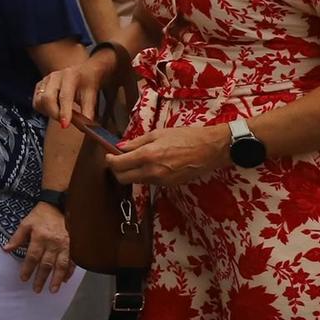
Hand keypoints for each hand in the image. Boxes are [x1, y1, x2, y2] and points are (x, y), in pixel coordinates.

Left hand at [3, 201, 73, 292]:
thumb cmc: (39, 216)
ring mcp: (65, 245)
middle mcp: (53, 242)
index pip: (32, 256)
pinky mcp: (73, 245)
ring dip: (57, 279)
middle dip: (41, 278)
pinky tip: (65, 280)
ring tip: (53, 290)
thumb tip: (6, 249)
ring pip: (61, 265)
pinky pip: (72, 261)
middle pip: (46, 263)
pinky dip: (69, 272)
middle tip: (37, 290)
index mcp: (39, 237)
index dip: (28, 268)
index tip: (23, 278)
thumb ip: (16, 238)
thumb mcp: (25, 224)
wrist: (57, 206)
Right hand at [32, 48, 113, 126]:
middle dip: (54, 114)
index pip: (64, 96)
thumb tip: (86, 127)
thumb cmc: (89, 83)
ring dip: (48, 112)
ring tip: (61, 114)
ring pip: (39, 101)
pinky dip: (43, 109)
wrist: (85, 71)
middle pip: (47, 99)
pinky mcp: (40, 85)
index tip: (65, 125)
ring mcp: (46, 80)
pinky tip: (54, 109)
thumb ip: (88, 112)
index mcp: (70, 76)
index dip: (64, 112)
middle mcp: (55, 76)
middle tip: (65, 122)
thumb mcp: (92, 96)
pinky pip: (36, 102)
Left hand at [107, 124, 230, 187]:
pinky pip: (150, 182)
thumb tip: (120, 147)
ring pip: (136, 181)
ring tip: (135, 160)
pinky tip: (150, 165)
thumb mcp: (158, 134)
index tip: (109, 155)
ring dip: (131, 173)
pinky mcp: (169, 185)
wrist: (210, 149)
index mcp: (148, 156)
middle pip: (123, 178)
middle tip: (118, 159)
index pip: (119, 165)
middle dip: (117, 170)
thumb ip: (136, 142)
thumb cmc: (186, 137)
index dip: (110, 160)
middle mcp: (152, 172)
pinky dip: (144, 175)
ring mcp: (161, 181)